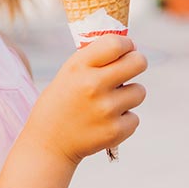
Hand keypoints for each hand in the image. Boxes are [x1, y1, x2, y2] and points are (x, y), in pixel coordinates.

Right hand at [26, 34, 146, 164]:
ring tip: (109, 103)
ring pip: (139, 91)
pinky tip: (106, 122)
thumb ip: (96, 58)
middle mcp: (93, 85)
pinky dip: (124, 120)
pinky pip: (134, 117)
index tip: (127, 49)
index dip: (127, 44)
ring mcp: (105, 109)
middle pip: (137, 63)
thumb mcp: (69, 72)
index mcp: (79, 66)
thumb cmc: (62, 102)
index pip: (116, 44)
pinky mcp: (114, 131)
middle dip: (137, 63)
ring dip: (129, 96)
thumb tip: (129, 48)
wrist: (48, 143)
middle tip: (130, 69)